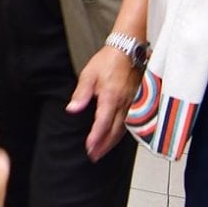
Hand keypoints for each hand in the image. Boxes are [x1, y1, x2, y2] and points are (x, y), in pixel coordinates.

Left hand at [68, 45, 141, 160]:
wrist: (127, 50)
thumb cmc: (108, 61)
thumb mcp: (89, 74)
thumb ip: (81, 94)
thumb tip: (72, 109)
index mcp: (110, 97)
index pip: (103, 123)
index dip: (96, 138)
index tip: (89, 148)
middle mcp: (123, 103)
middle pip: (114, 131)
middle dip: (103, 146)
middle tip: (93, 156)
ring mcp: (131, 104)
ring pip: (123, 129)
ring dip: (112, 142)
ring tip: (102, 151)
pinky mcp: (135, 102)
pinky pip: (129, 122)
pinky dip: (121, 133)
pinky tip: (115, 137)